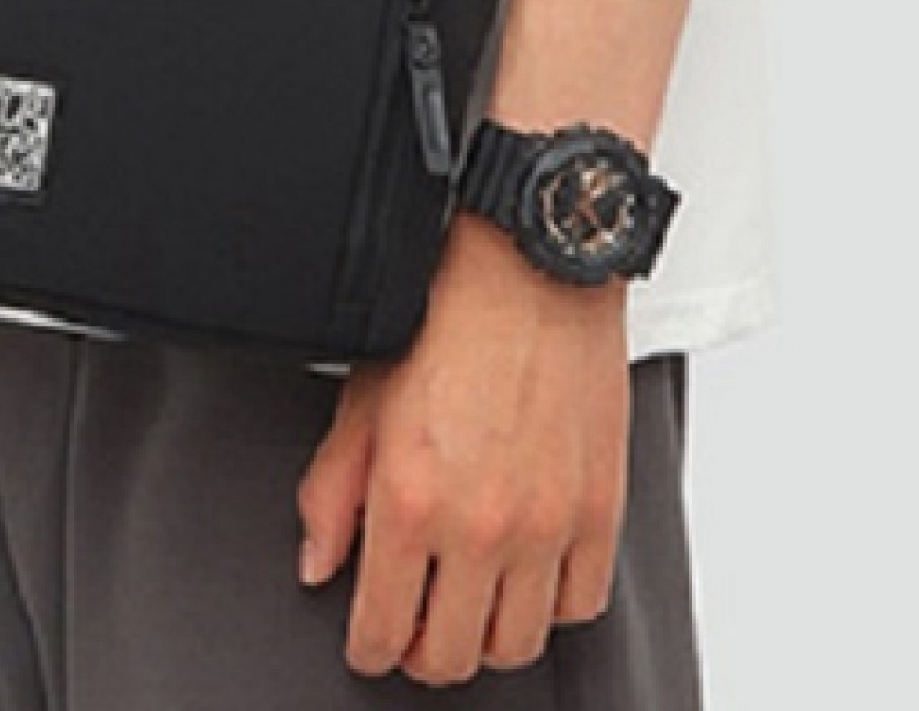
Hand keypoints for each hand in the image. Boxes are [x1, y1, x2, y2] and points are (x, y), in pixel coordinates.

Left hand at [293, 213, 631, 686]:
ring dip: (487, 634)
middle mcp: (480, 524)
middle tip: (417, 625)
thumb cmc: (447, 313)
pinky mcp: (600, 510)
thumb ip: (331, 490)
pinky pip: (581, 604)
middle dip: (424, 651)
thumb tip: (319, 560)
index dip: (369, 648)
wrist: (529, 263)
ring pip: (517, 644)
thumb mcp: (361, 397)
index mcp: (409, 500)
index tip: (371, 641)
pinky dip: (552, 603)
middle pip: (452, 656)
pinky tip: (528, 572)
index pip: (383, 631)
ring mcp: (546, 523)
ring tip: (470, 602)